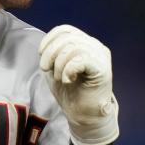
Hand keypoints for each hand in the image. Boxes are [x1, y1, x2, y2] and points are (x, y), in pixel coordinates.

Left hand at [38, 25, 118, 144]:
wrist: (84, 115)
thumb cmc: (71, 93)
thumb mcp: (56, 68)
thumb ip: (53, 54)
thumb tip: (46, 45)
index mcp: (85, 44)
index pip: (66, 30)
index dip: (50, 39)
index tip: (41, 54)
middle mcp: (95, 47)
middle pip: (68, 38)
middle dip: (50, 53)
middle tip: (46, 69)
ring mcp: (101, 57)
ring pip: (73, 47)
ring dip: (59, 64)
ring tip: (60, 78)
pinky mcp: (103, 69)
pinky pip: (81, 59)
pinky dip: (68, 69)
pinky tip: (68, 80)